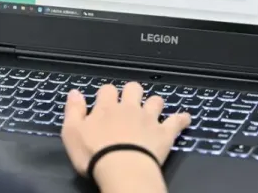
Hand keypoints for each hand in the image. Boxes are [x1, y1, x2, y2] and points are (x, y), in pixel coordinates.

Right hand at [61, 82, 190, 183]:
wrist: (122, 168)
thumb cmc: (94, 153)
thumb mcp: (72, 132)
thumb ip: (73, 110)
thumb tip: (74, 92)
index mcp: (106, 108)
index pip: (107, 90)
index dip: (107, 94)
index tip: (105, 100)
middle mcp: (129, 108)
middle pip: (133, 89)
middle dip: (132, 92)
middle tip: (130, 101)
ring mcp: (149, 119)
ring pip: (155, 101)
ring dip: (154, 103)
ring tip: (153, 108)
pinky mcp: (164, 133)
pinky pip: (176, 122)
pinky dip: (181, 119)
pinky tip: (185, 118)